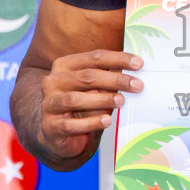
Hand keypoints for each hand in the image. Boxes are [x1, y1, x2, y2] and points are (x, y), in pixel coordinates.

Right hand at [38, 50, 142, 165]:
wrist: (55, 132)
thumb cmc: (80, 104)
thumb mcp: (92, 88)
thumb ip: (107, 78)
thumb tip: (134, 69)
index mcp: (64, 65)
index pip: (94, 57)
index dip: (118, 59)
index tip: (139, 64)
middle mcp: (53, 82)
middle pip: (87, 77)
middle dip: (115, 80)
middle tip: (138, 85)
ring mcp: (49, 104)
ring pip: (76, 99)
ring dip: (102, 100)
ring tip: (121, 101)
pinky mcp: (51, 127)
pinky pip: (71, 124)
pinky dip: (91, 123)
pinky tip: (107, 121)